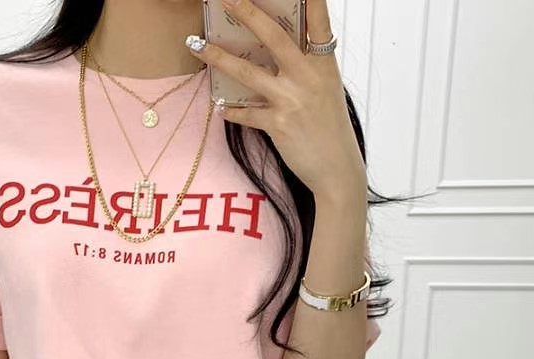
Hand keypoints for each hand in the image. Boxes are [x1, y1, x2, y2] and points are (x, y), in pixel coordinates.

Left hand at [186, 0, 366, 199]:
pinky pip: (246, 113)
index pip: (318, 22)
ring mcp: (291, 100)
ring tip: (197, 45)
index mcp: (324, 64)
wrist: (337, 167)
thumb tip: (280, 50)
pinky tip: (218, 106)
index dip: (310, 0)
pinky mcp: (277, 125)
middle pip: (274, 37)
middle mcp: (308, 77)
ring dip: (219, 58)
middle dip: (248, 13)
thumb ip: (306, 67)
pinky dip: (230, 110)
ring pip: (248, 73)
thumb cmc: (330, 127)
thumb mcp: (326, 89)